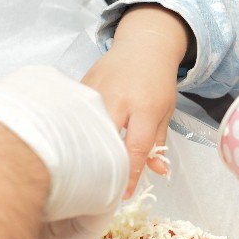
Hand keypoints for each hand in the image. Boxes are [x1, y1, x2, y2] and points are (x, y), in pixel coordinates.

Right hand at [82, 4, 189, 196]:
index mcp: (146, 106)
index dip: (130, 173)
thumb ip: (159, 142)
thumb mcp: (166, 111)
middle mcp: (121, 97)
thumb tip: (159, 172)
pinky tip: (71, 141)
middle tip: (100, 185)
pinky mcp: (83, 82)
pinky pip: (76, 110)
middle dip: (104, 162)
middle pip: (106, 137)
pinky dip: (75, 126)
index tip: (123, 194)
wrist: (145, 44)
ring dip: (86, 146)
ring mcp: (99, 88)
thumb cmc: (157, 82)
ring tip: (83, 168)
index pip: (136, 146)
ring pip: (86, 124)